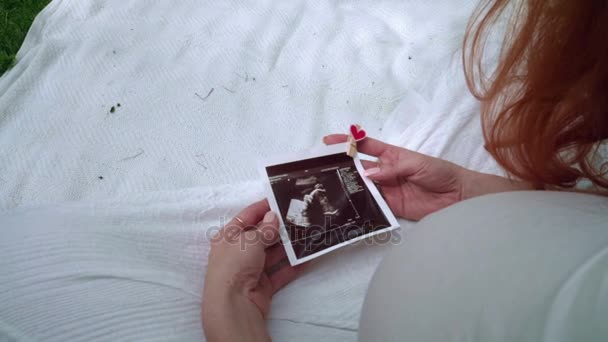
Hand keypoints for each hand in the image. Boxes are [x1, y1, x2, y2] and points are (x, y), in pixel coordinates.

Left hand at [202, 200, 303, 341]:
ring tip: (307, 234)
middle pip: (261, 235)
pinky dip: (293, 266)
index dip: (262, 208)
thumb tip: (273, 217)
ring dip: (288, 246)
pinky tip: (307, 257)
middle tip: (299, 217)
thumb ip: (264, 229)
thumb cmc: (235, 266)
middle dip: (279, 228)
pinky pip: (280, 272)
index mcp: (227, 237)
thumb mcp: (249, 241)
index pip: (246, 217)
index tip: (279, 199)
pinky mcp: (263, 285)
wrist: (233, 306)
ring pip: (272, 254)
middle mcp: (238, 253)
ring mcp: (251, 270)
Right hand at [324, 134, 531, 220]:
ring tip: (328, 188)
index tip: (328, 142)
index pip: (365, 146)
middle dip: (341, 166)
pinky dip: (360, 206)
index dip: (347, 142)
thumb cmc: (440, 173)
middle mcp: (385, 171)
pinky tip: (347, 206)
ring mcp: (386, 189)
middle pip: (358, 168)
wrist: (457, 197)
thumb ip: (393, 168)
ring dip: (348, 187)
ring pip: (362, 187)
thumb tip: (368, 173)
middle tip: (321, 168)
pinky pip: (372, 205)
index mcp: (391, 155)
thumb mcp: (417, 164)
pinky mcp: (390, 207)